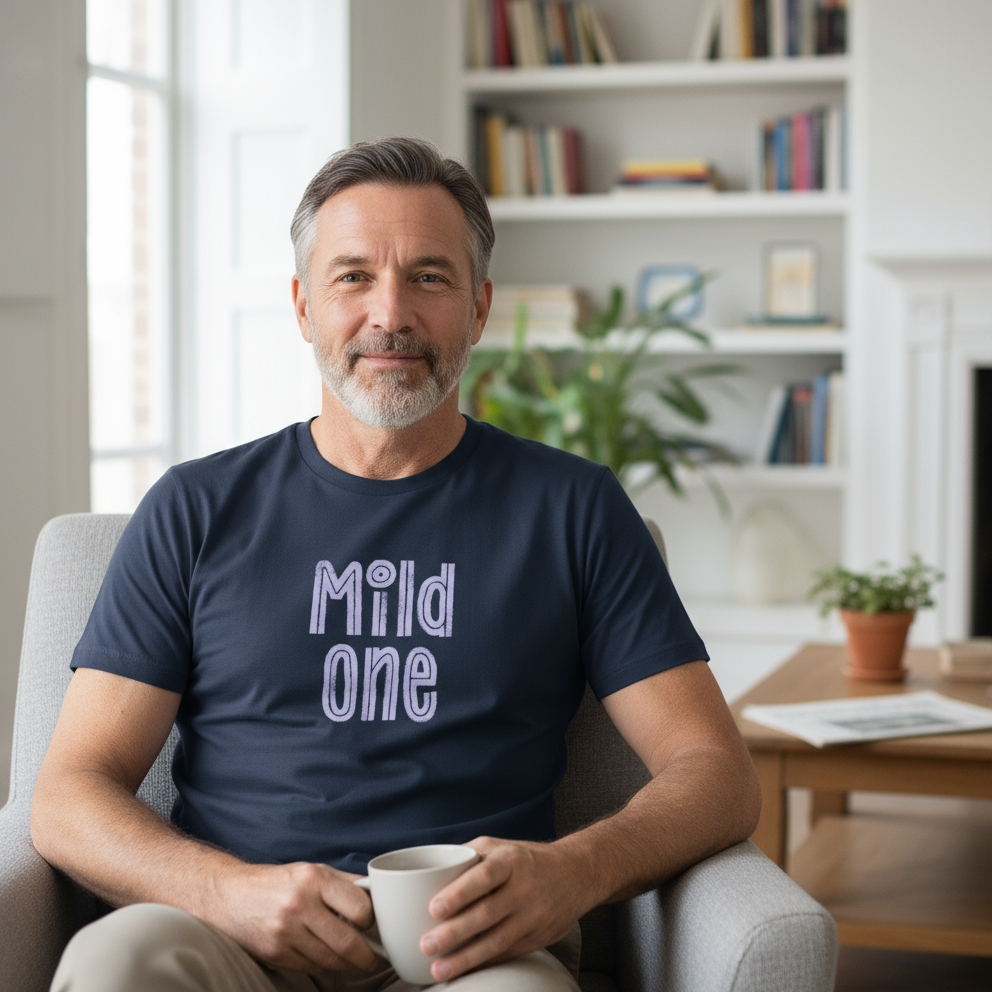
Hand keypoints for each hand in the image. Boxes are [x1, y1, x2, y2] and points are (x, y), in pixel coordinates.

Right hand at [208, 860, 376, 973]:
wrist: (229, 896)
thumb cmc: (277, 882)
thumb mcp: (312, 871)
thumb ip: (344, 882)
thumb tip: (376, 895)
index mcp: (314, 879)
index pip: (359, 907)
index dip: (370, 920)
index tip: (370, 925)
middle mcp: (300, 904)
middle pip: (347, 942)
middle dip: (366, 956)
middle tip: (372, 959)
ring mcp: (285, 932)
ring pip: (330, 960)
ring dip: (345, 964)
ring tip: (350, 959)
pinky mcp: (275, 954)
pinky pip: (310, 967)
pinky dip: (322, 965)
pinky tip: (322, 956)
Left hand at [419, 837, 594, 981]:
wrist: (577, 874)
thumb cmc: (527, 859)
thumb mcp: (501, 847)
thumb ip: (468, 856)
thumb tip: (431, 871)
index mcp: (511, 861)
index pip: (485, 876)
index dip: (460, 892)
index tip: (434, 907)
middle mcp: (524, 888)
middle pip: (487, 913)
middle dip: (454, 932)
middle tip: (427, 944)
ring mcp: (532, 916)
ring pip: (497, 941)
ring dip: (465, 958)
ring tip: (438, 969)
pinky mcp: (537, 938)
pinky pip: (506, 954)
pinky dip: (483, 964)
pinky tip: (462, 971)